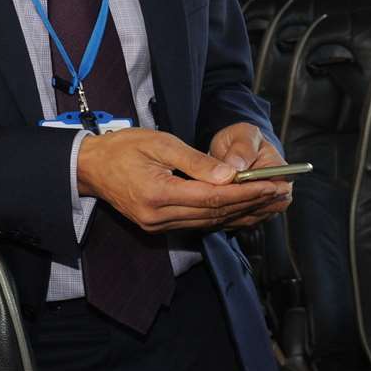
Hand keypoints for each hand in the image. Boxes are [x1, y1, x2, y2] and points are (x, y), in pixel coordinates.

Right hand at [76, 127, 289, 231]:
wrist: (90, 167)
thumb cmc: (123, 148)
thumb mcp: (160, 143)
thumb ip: (195, 162)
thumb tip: (229, 176)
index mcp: (158, 194)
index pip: (212, 197)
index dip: (245, 193)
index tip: (271, 185)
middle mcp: (159, 217)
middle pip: (214, 213)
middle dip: (251, 204)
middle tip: (280, 194)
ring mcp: (158, 225)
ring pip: (209, 222)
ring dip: (241, 213)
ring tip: (269, 202)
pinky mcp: (159, 226)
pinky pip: (198, 224)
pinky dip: (223, 217)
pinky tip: (243, 210)